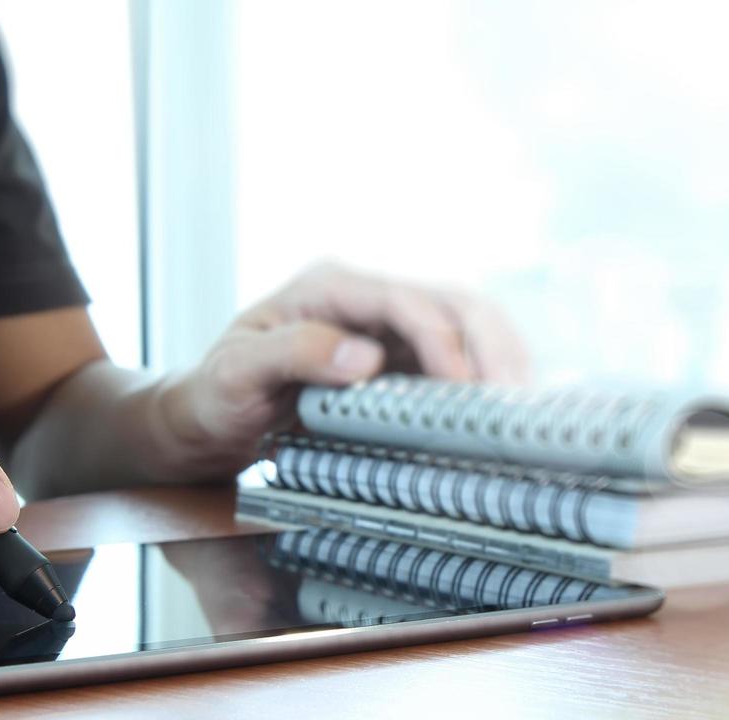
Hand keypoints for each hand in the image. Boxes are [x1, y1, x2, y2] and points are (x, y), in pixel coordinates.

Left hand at [161, 262, 530, 473]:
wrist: (207, 422)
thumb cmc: (215, 395)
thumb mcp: (237, 374)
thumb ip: (294, 355)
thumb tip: (364, 358)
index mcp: (327, 288)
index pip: (402, 301)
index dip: (439, 340)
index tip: (461, 388)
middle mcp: (364, 300)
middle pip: (449, 303)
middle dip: (489, 345)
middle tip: (513, 398)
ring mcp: (387, 331)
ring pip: (465, 328)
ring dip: (498, 361)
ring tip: (521, 407)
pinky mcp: (399, 364)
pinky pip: (456, 362)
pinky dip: (485, 381)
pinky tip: (503, 412)